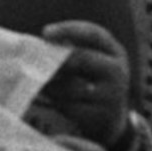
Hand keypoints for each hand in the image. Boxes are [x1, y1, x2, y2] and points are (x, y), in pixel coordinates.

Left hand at [40, 21, 134, 150]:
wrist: (110, 121)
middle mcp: (117, 71)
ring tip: (40, 84)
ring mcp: (113, 95)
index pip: (94, 33)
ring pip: (73, 86)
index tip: (45, 32)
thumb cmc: (90, 83)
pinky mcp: (103, 117)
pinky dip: (58, 103)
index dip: (69, 29)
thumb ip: (71, 53)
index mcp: (114, 52)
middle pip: (83, 58)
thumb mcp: (89, 64)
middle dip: (56, 59)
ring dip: (52, 85)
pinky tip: (53, 101)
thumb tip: (38, 46)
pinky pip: (72, 107)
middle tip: (35, 61)